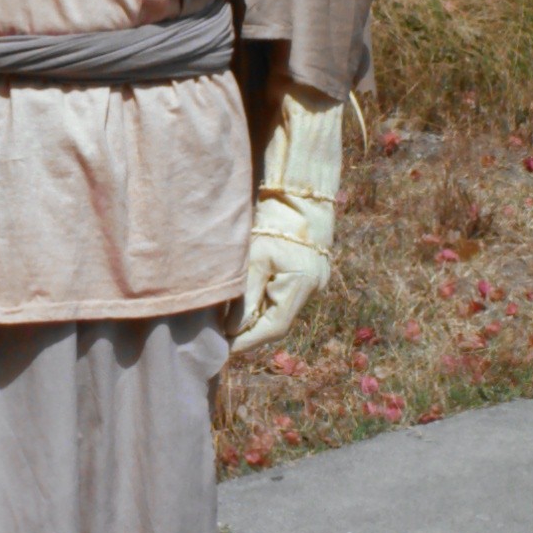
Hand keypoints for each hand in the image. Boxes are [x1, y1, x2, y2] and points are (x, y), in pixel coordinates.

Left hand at [231, 85, 342, 355]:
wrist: (299, 184)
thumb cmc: (275, 216)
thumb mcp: (255, 257)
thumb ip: (245, 296)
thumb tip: (231, 329)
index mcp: (300, 286)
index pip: (271, 328)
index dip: (246, 340)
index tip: (222, 348)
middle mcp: (311, 286)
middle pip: (275, 320)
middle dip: (248, 330)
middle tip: (219, 336)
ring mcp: (312, 277)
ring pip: (277, 306)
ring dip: (253, 314)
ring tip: (227, 318)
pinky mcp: (306, 266)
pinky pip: (280, 292)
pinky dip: (261, 298)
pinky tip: (243, 297)